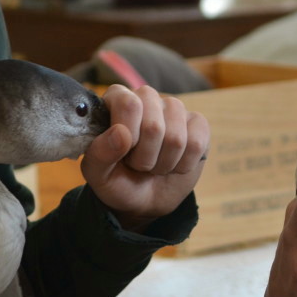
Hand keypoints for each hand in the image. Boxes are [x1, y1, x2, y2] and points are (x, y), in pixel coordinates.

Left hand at [81, 84, 208, 231]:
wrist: (146, 198)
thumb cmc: (118, 180)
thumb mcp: (98, 175)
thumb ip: (100, 154)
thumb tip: (121, 134)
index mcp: (117, 101)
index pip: (129, 104)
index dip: (129, 135)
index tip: (123, 152)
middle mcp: (147, 98)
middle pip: (154, 126)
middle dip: (145, 158)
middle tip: (137, 164)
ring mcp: (175, 109)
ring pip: (176, 139)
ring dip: (164, 164)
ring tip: (154, 165)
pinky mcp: (198, 123)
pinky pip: (197, 144)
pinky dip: (184, 165)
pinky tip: (174, 164)